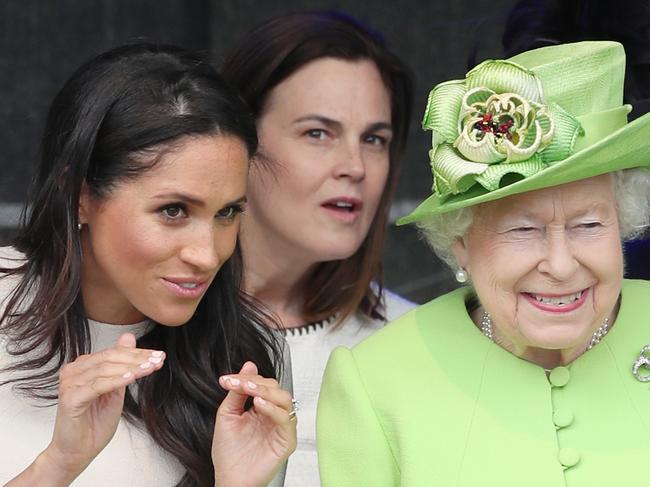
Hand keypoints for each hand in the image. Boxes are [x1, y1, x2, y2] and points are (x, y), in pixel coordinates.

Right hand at [36, 333, 165, 482]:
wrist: (77, 452)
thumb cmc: (95, 423)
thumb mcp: (116, 389)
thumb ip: (122, 365)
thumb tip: (129, 337)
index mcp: (84, 366)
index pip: (114, 352)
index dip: (138, 352)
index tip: (160, 355)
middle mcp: (74, 371)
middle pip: (110, 357)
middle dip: (138, 358)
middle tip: (158, 360)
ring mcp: (70, 383)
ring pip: (105, 369)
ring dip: (131, 368)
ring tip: (150, 368)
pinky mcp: (71, 398)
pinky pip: (97, 385)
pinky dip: (116, 380)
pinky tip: (131, 378)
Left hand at [212, 361, 296, 486]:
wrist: (229, 479)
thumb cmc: (228, 453)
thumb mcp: (227, 415)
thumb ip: (237, 391)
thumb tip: (248, 365)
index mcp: (261, 408)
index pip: (261, 384)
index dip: (246, 378)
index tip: (227, 380)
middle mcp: (273, 415)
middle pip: (276, 388)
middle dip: (257, 383)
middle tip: (240, 384)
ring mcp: (281, 427)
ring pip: (285, 399)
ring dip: (267, 391)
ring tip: (250, 391)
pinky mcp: (287, 441)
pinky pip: (286, 419)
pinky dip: (274, 409)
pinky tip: (259, 405)